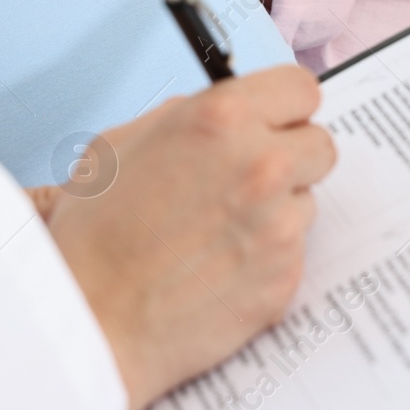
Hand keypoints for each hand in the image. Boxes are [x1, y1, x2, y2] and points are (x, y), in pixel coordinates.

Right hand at [46, 66, 335, 409]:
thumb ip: (186, 117)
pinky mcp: (285, 278)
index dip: (284, 107)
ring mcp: (279, 225)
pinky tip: (219, 267)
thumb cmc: (93, 239)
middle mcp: (262, 166)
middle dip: (290, 158)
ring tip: (218, 232)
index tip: (275, 121)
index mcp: (222, 119)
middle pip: (319, 146)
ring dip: (277, 211)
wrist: (89, 320)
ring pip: (306, 203)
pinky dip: (266, 259)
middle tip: (248, 179)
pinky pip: (293, 254)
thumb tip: (224, 115)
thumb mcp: (120, 144)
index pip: (300, 89)